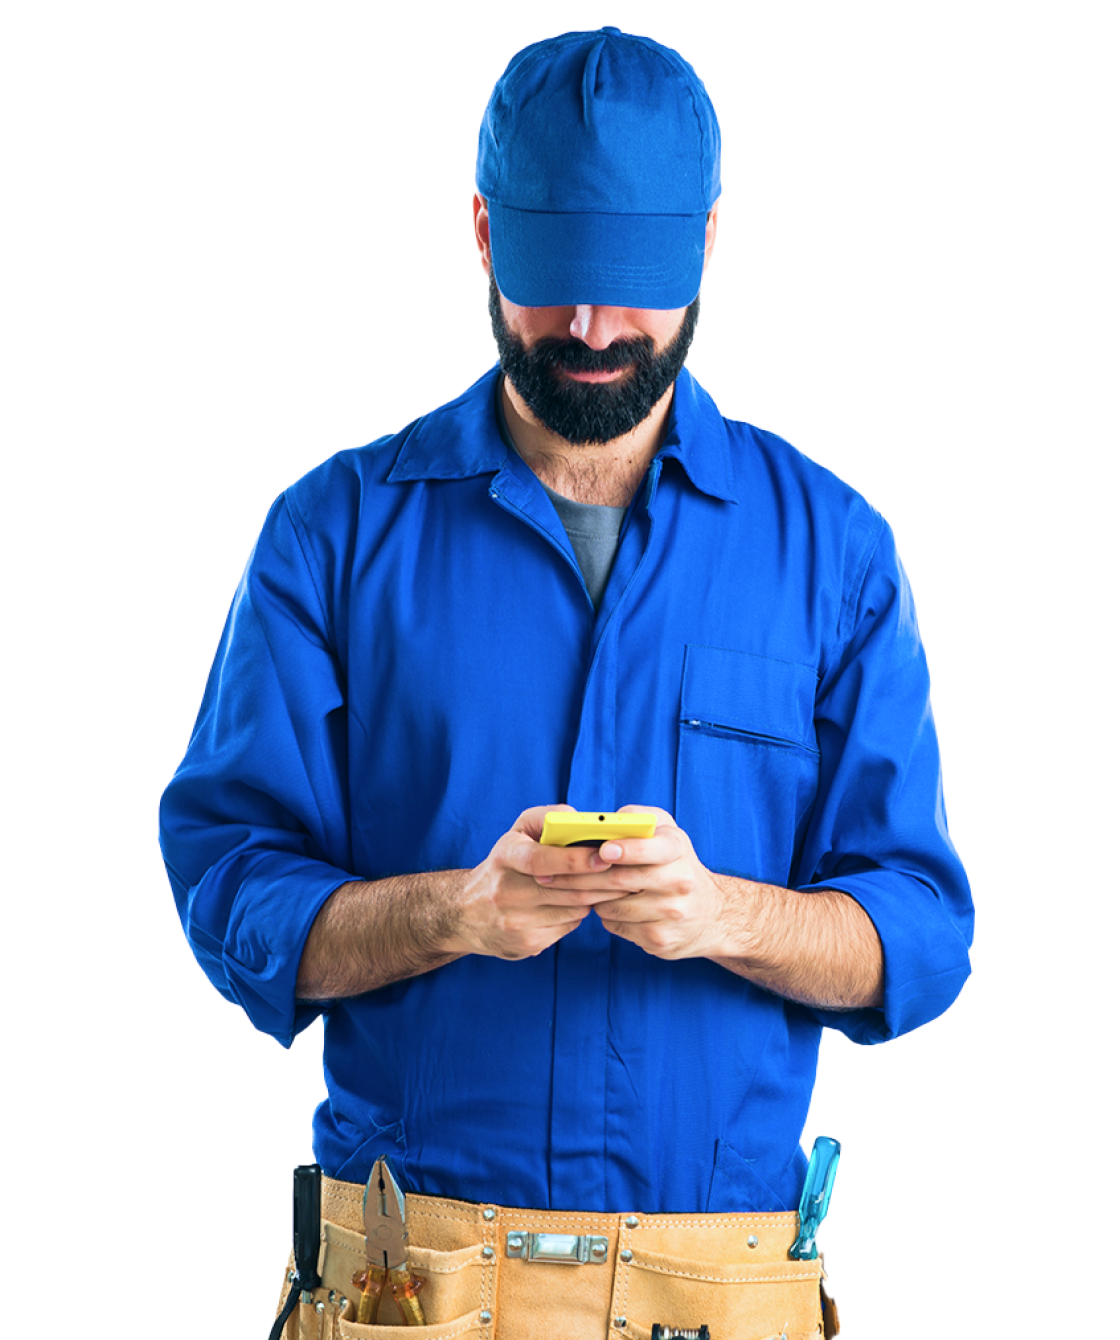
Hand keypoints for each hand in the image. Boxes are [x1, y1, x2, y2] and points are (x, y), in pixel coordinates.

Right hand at [447, 805, 628, 960]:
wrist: (467, 913)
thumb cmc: (504, 865)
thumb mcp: (515, 834)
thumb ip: (545, 818)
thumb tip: (578, 819)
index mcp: (505, 857)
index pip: (542, 859)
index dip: (575, 859)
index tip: (603, 856)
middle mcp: (506, 892)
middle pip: (566, 889)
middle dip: (602, 881)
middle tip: (628, 873)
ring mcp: (515, 922)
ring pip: (573, 909)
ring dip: (597, 897)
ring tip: (615, 886)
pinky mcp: (526, 944)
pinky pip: (567, 927)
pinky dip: (580, 914)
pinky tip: (584, 903)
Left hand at [539, 805, 745, 959]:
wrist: (712, 915)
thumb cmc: (678, 865)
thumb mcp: (670, 834)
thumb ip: (641, 818)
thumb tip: (609, 819)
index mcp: (678, 850)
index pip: (652, 848)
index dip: (627, 850)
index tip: (603, 850)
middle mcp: (679, 882)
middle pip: (620, 880)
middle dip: (582, 876)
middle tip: (552, 873)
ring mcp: (671, 915)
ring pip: (613, 906)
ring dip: (591, 897)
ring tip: (581, 888)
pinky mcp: (661, 941)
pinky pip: (617, 926)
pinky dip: (606, 915)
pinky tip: (608, 906)